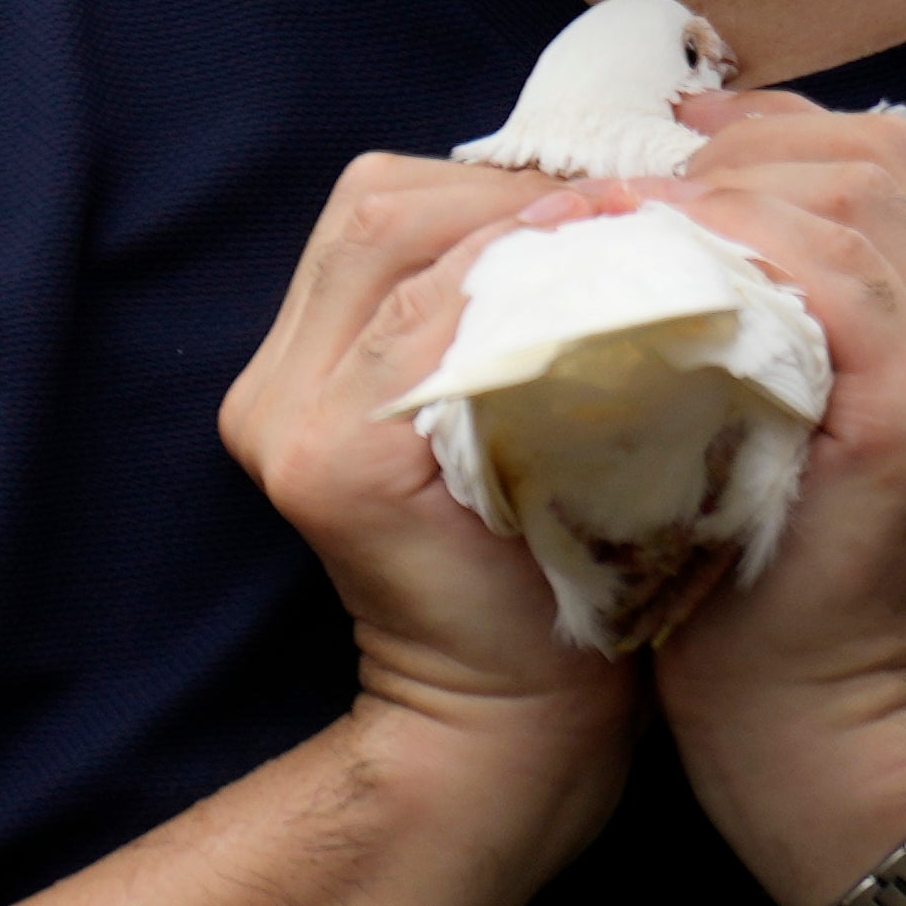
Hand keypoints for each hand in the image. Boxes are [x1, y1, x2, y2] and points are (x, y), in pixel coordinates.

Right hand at [219, 149, 631, 799]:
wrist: (513, 720)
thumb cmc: (546, 567)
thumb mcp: (510, 423)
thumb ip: (508, 324)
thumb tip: (598, 204)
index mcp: (300, 367)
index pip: (388, 206)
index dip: (504, 185)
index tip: (620, 200)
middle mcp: (270, 388)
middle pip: (382, 207)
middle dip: (513, 195)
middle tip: (635, 210)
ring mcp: (286, 425)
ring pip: (402, 247)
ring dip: (527, 233)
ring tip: (628, 241)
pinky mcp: (328, 464)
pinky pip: (428, 330)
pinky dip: (522, 295)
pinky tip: (608, 297)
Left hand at [651, 98, 905, 905]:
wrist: (782, 702)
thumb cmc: (728, 552)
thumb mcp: (743, 395)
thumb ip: (739, 298)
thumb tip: (637, 185)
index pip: (872, 159)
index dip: (751, 134)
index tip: (636, 151)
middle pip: (868, 158)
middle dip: (726, 149)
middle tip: (598, 176)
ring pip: (851, 197)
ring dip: (706, 189)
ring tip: (592, 209)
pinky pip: (836, 278)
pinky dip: (726, 245)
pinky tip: (633, 254)